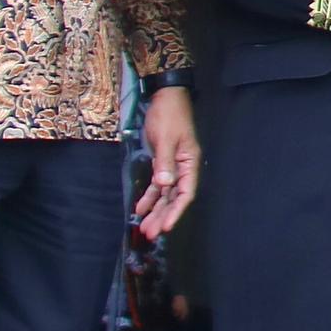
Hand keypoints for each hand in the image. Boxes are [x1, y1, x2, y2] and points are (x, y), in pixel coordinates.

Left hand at [135, 86, 199, 238]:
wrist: (165, 97)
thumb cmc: (169, 115)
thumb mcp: (166, 139)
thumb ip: (165, 163)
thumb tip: (164, 185)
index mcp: (190, 163)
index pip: (185, 193)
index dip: (176, 211)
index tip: (166, 227)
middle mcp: (183, 168)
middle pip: (174, 198)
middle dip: (163, 216)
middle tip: (150, 233)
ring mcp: (173, 166)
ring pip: (165, 194)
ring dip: (156, 210)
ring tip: (145, 227)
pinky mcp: (162, 163)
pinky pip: (157, 185)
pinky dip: (149, 197)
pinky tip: (140, 209)